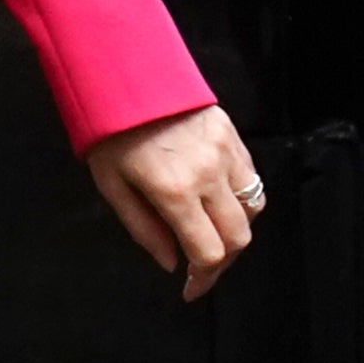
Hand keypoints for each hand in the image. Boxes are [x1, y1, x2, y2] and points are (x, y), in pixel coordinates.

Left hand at [86, 103, 259, 301]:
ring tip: (209, 233)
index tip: (191, 290)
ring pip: (252, 209)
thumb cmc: (111, 131)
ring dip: (235, 230)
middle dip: (222, 261)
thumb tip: (172, 263)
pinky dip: (241, 200)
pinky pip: (251, 179)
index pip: (209, 252)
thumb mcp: (112, 185)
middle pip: (238, 237)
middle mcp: (209, 175)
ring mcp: (226, 153)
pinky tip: (218, 202)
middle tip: (200, 267)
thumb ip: (144, 229)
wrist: (126, 72)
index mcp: (175, 191)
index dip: (203, 279)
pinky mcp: (234, 136)